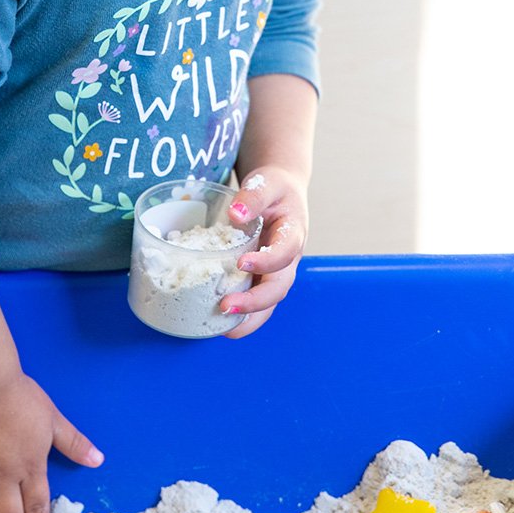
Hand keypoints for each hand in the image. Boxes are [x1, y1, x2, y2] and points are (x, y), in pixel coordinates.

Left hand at [219, 166, 308, 338]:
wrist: (281, 192)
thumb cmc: (275, 188)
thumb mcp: (267, 183)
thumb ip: (253, 197)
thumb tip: (236, 214)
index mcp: (293, 234)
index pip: (285, 252)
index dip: (267, 261)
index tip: (242, 263)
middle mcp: (287, 258)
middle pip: (279, 287)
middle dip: (255, 302)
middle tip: (227, 306)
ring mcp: (276, 271)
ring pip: (269, 301)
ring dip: (249, 317)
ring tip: (224, 329)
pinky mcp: (263, 276)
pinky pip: (256, 300)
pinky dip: (243, 315)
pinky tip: (220, 322)